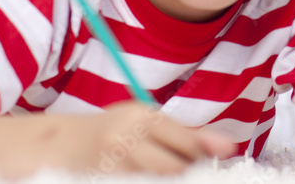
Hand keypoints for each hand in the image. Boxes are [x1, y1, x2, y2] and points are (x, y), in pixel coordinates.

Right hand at [85, 101, 236, 173]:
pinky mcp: (107, 181)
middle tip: (182, 172)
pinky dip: (150, 183)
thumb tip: (231, 147)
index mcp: (143, 117)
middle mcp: (126, 138)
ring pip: (158, 181)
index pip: (188, 144)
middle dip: (185, 174)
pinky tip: (148, 179)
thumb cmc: (116, 132)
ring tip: (160, 174)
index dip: (198, 157)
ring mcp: (113, 165)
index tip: (197, 161)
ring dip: (167, 181)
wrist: (63, 146)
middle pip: (174, 169)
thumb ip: (189, 134)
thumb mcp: (149, 123)